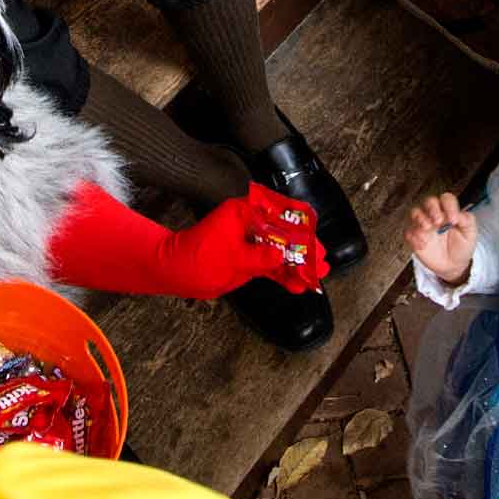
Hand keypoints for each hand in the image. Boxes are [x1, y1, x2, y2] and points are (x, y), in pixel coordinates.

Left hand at [156, 186, 328, 296]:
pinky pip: (271, 267)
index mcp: (243, 213)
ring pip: (280, 253)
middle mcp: (249, 225)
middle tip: (322, 259)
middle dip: (303, 248)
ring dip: (298, 265)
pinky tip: (299, 286)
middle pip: (283, 234)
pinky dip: (284, 276)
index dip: (298, 225)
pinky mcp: (248, 261)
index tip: (313, 237)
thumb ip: (259, 256)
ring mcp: (250, 244)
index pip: (277, 213)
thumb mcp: (231, 256)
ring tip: (318, 276)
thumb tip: (282, 256)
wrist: (177, 272)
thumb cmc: (196, 255)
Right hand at [406, 193, 475, 285]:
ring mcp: (424, 226)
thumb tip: (458, 214)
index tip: (453, 220)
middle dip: (432, 209)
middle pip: (429, 201)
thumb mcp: (470, 233)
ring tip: (428, 229)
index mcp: (449, 211)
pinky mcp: (415, 238)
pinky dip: (414, 237)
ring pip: (415, 212)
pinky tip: (423, 245)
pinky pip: (409, 232)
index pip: (446, 199)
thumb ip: (467, 220)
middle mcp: (435, 215)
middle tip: (438, 221)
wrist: (453, 266)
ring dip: (420, 218)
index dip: (449, 206)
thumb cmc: (462, 247)